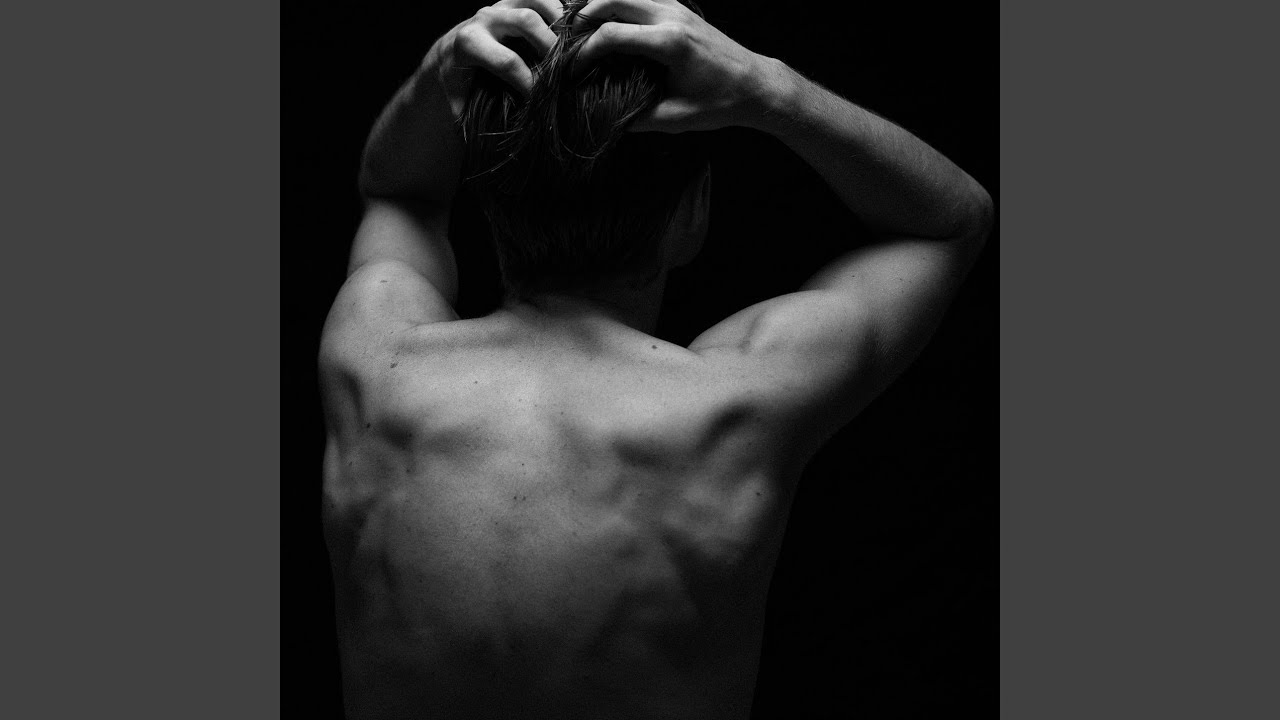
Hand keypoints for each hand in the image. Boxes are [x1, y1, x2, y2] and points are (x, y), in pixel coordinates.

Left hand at [426, 0, 561, 117]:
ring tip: (571, 47)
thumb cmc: (458, 89)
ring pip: (535, 1)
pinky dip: (559, 12)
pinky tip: (568, 34)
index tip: (540, 99)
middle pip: (525, 21)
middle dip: (549, 47)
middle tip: (563, 72)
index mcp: (468, 44)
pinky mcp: (513, 1)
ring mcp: (500, 6)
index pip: (507, 61)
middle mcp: (483, 19)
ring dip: (558, 22)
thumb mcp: (460, 109)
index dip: (529, 83)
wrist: (447, 58)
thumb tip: (502, 146)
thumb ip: (478, 121)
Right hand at [574, 0, 774, 131]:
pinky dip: (620, 4)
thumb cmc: (720, 102)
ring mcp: (677, 7)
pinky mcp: (681, 7)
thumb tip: (605, 120)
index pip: (612, 34)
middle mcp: (672, 16)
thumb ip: (637, 119)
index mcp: (670, 43)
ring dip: (600, 5)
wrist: (756, 84)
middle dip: (584, 17)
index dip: (584, 51)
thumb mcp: (676, 118)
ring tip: (583, 30)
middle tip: (568, 41)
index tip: (572, 70)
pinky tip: (609, 23)